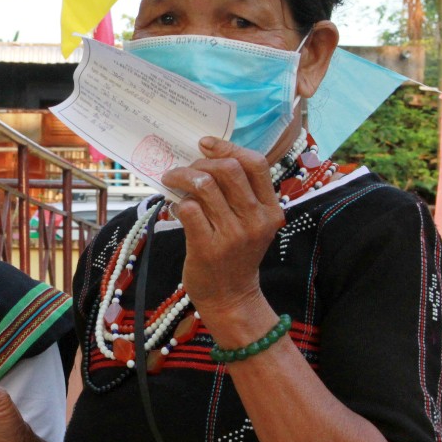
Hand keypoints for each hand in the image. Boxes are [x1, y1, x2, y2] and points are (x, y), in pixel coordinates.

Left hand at [160, 136, 283, 316]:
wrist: (231, 298)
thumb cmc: (236, 256)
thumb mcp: (251, 224)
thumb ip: (239, 195)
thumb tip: (205, 159)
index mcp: (271, 209)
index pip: (255, 164)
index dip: (228, 147)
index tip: (205, 144)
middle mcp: (256, 220)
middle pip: (229, 170)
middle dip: (200, 163)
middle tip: (185, 169)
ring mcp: (233, 235)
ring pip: (205, 186)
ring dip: (182, 177)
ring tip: (171, 181)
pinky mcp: (208, 248)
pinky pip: (189, 209)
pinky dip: (177, 202)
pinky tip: (174, 207)